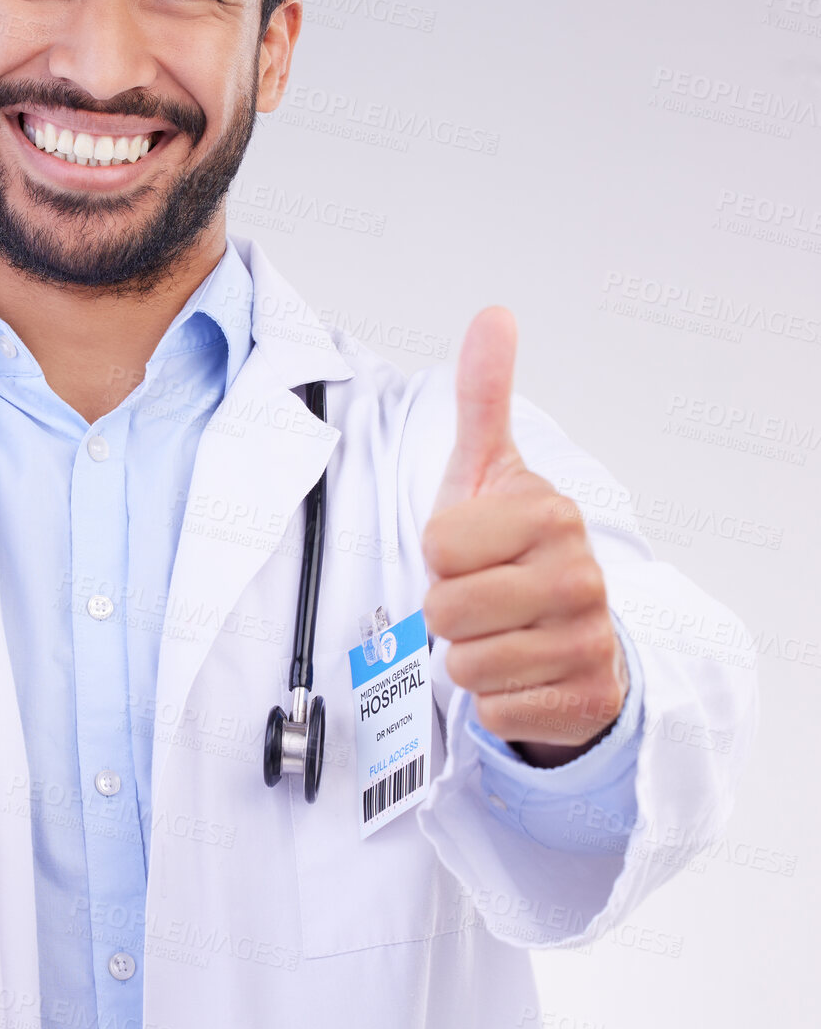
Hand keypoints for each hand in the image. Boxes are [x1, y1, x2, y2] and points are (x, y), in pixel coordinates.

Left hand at [420, 308, 627, 764]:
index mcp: (551, 513)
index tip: (472, 548)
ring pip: (465, 665)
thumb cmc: (508, 546)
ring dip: (468, 655)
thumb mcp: (487, 472)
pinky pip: (493, 713)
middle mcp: (581, 576)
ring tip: (500, 633)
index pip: (437, 546)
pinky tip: (523, 673)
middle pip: (446, 610)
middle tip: (480, 597)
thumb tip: (494, 315)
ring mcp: (590, 642)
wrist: (565, 629)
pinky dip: (495, 701)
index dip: (440, 553)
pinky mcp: (584, 703)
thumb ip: (483, 396)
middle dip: (448, 610)